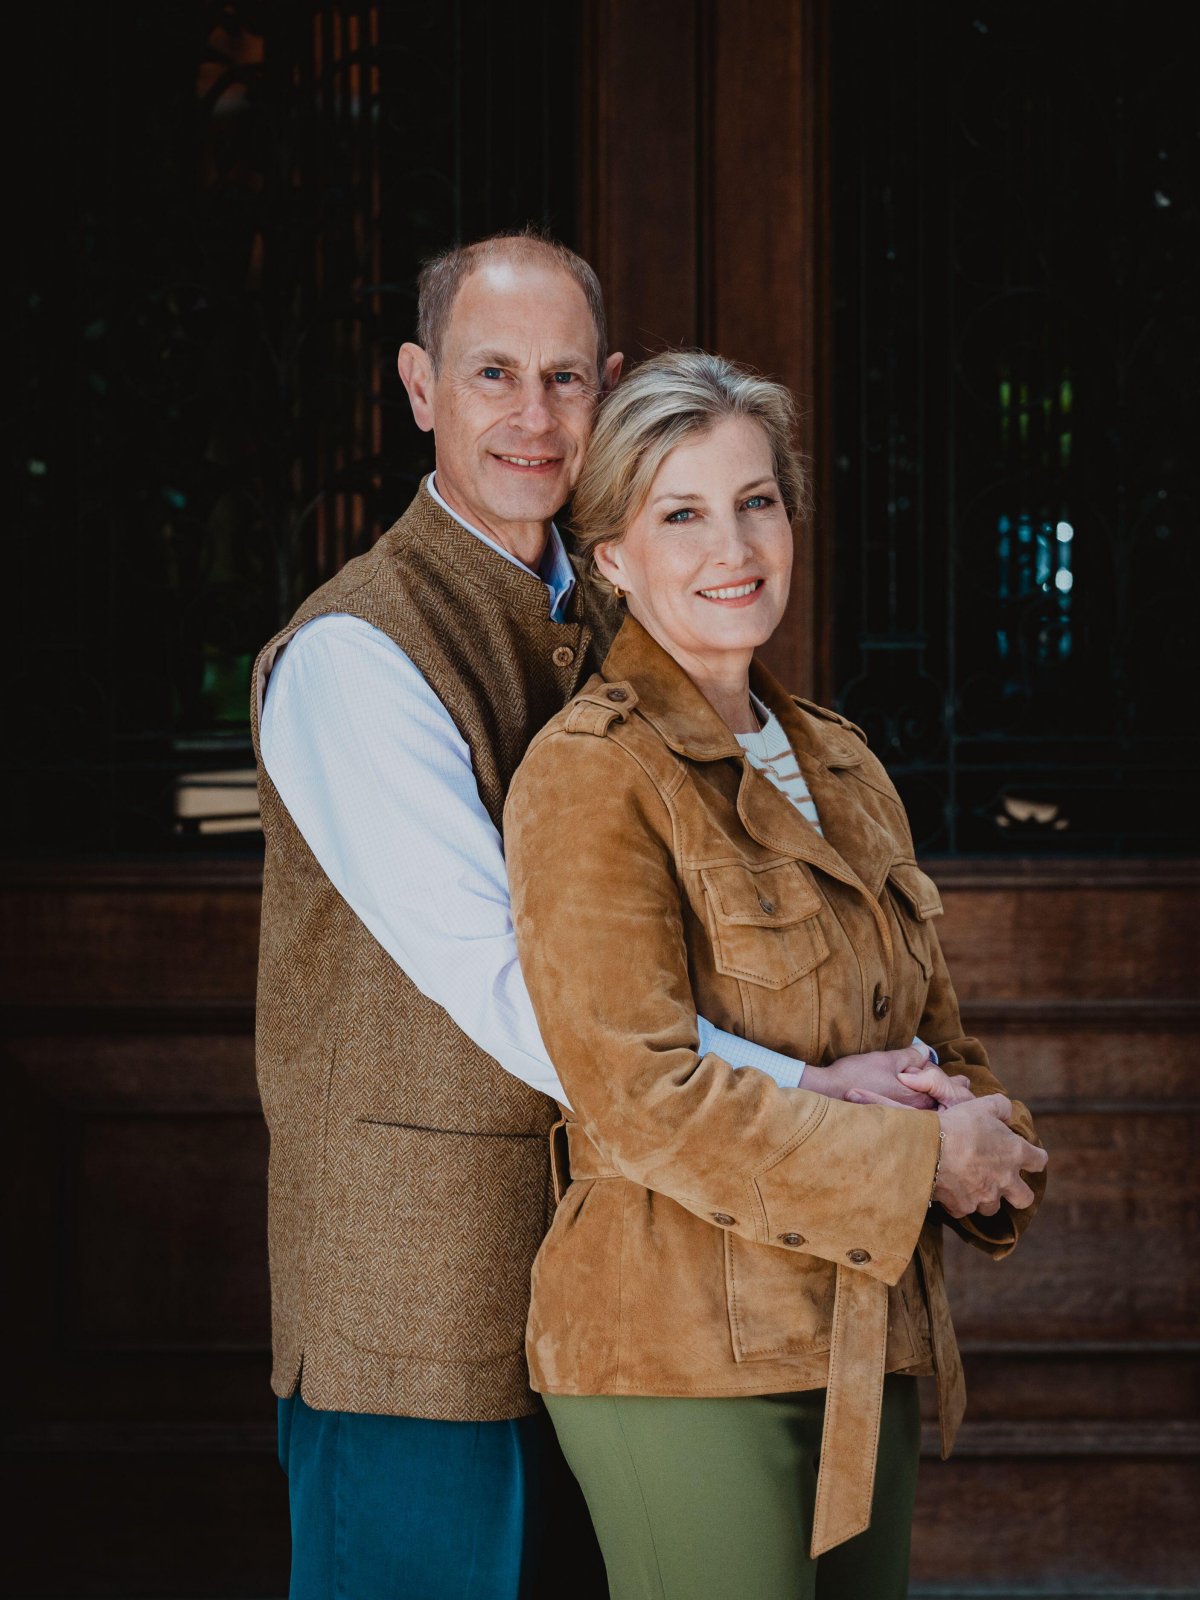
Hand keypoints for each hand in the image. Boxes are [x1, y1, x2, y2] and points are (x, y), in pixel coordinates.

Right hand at [812, 1044, 970, 1109]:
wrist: (826, 1095)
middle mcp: (913, 1114)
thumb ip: (910, 1057)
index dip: (953, 1083)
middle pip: (940, 1106)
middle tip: (963, 1091)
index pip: (945, 1090)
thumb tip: (926, 1052)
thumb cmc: (854, 1075)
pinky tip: (917, 1109)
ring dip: (936, 1104)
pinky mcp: (888, 1123)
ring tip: (947, 1102)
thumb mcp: (885, 1060)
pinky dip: (919, 1111)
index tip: (963, 1081)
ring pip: (926, 1114)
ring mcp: (900, 1120)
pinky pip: (912, 1118)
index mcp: (918, 1098)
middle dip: (951, 1097)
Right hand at [932, 1094, 1047, 1217]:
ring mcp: (984, 1196)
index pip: (1040, 1161)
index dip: (1035, 1157)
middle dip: (1018, 1193)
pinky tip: (950, 1189)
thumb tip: (1007, 1112)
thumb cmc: (958, 1126)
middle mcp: (1005, 1180)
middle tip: (1006, 1183)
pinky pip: (964, 1209)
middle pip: (1025, 1198)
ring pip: (992, 1208)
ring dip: (985, 1198)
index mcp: (1015, 1153)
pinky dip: (959, 1202)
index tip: (1028, 1155)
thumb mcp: (983, 1106)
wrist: (928, 1149)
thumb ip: (1001, 1107)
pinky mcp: (963, 1206)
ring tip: (972, 1185)